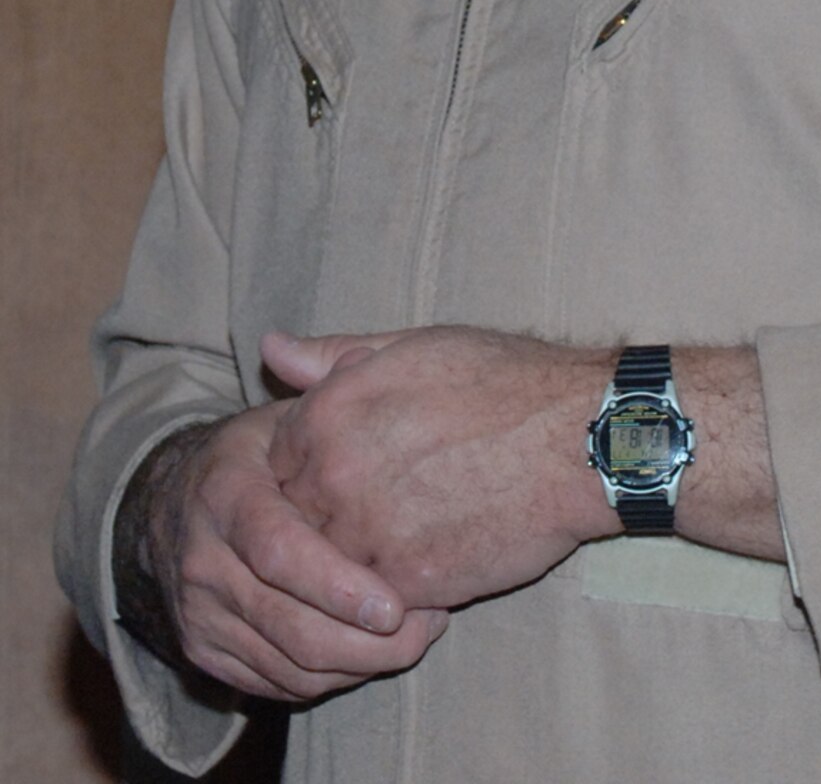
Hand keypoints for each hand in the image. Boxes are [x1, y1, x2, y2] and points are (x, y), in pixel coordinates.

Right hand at [123, 404, 447, 702]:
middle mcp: (202, 560)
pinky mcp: (207, 654)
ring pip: (289, 666)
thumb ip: (317, 384)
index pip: (277, 551)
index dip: (336, 583)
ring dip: (361, 663)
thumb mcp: (283, 414)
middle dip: (364, 641)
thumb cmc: (260, 454)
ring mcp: (200, 614)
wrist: (177, 507)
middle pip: (287, 625)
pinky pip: (279, 685)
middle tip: (431, 626)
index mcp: (224, 492)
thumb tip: (314, 346)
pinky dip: (335, 677)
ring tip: (423, 633)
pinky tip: (379, 650)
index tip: (394, 604)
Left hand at [262, 327, 617, 610]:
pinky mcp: (405, 583)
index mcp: (331, 410)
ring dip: (353, 557)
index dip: (308, 463)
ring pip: (325, 566)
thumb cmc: (506, 381)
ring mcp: (366, 533)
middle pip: (292, 517)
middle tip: (382, 503)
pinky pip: (369, 601)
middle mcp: (334, 472)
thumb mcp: (417, 346)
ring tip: (406, 534)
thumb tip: (271, 348)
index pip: (274, 457)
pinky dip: (389, 590)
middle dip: (326, 514)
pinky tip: (429, 560)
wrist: (580, 439)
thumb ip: (335, 355)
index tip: (346, 466)